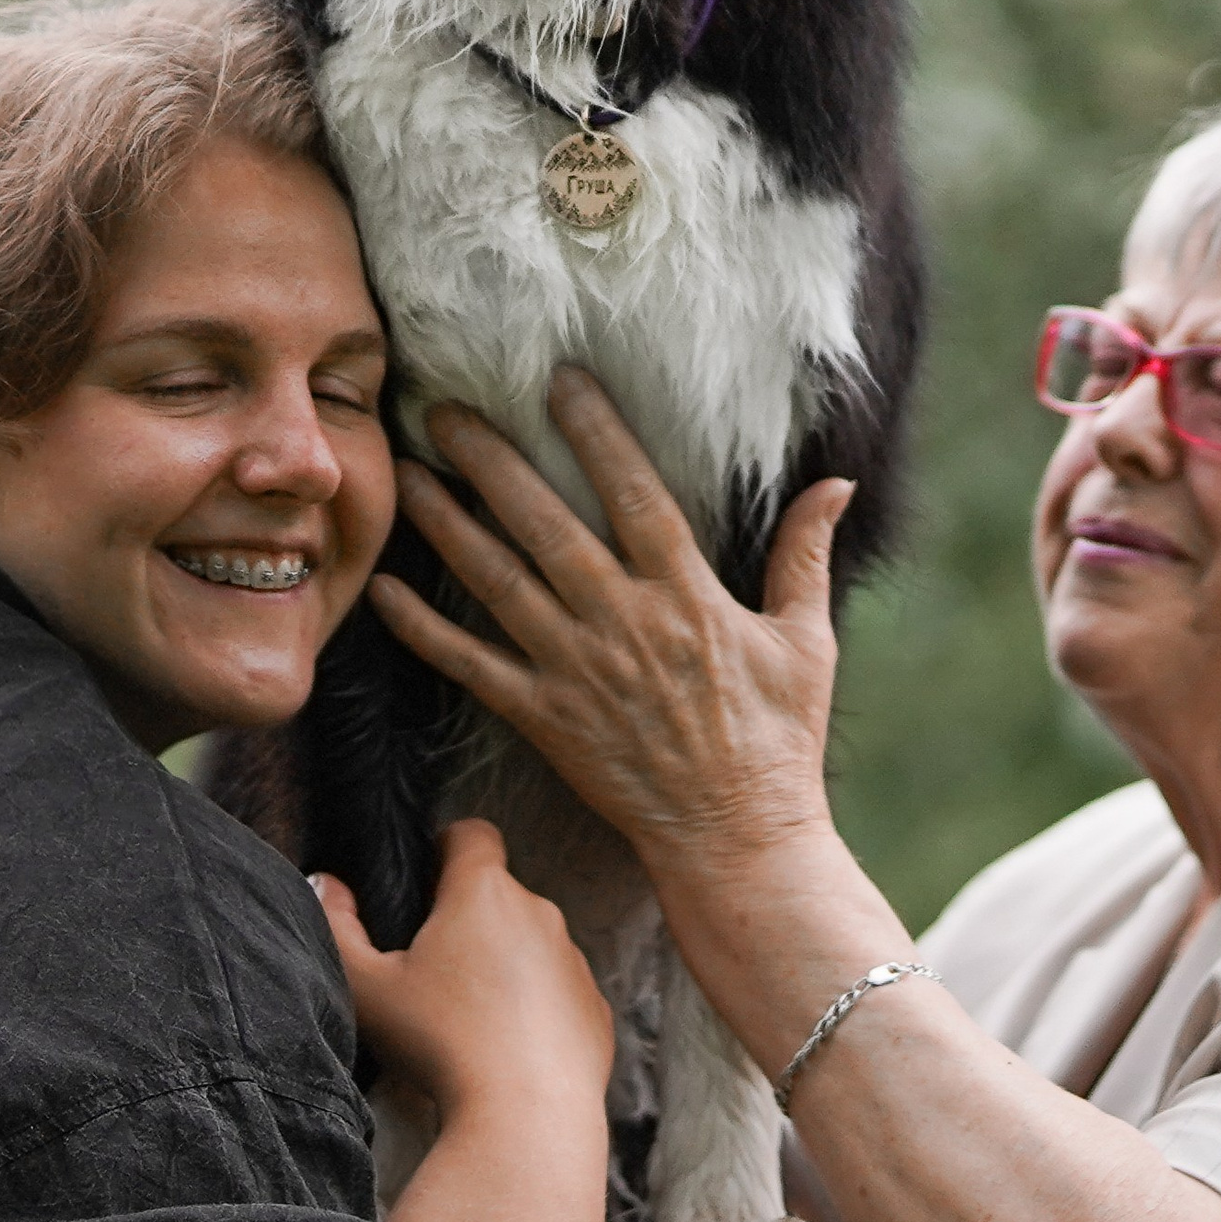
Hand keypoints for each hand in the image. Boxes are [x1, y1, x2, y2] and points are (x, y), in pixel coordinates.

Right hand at [316, 817, 612, 1121]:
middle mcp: (539, 913)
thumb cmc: (440, 1046)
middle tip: (429, 970)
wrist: (524, 1119)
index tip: (423, 884)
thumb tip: (328, 884)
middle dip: (467, 919)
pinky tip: (506, 1051)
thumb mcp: (366, 987)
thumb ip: (337, 925)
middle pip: (498, 895)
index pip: (471, 834)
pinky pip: (559, 994)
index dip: (444, 848)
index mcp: (484, 892)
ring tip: (467, 1020)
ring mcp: (574, 962)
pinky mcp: (595, 1010)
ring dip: (503, 965)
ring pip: (531, 944)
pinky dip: (536, 1010)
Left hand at [368, 368, 847, 880]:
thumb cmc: (778, 742)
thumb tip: (837, 483)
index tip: (559, 380)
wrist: (738, 842)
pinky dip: (424, 629)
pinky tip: (382, 591)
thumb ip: (805, 556)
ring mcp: (577, 672)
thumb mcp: (807, 642)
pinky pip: (472, 667)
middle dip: (492, 462)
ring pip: (498, 583)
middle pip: (546, 525)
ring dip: (447, 526)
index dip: (595, 432)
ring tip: (408, 474)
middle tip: (445, 409)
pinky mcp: (544, 720)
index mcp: (687, 596)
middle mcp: (623, 624)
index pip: (635, 493)